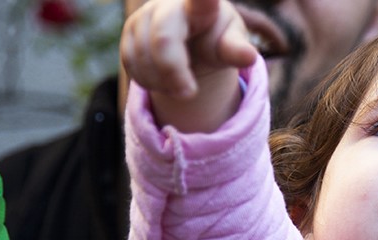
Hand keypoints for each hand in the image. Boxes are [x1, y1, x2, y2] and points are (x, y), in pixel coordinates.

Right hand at [121, 0, 256, 97]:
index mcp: (200, 6)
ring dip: (163, 81)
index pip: (201, 0)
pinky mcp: (127, 35)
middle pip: (163, 40)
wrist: (192, 40)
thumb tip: (249, 57)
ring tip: (182, 85)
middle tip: (189, 93)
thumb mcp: (230, 44)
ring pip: (143, 57)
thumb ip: (237, 50)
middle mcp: (166, 5)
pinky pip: (132, 66)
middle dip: (174, 72)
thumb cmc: (216, 39)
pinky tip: (165, 82)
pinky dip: (150, 82)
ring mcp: (143, 17)